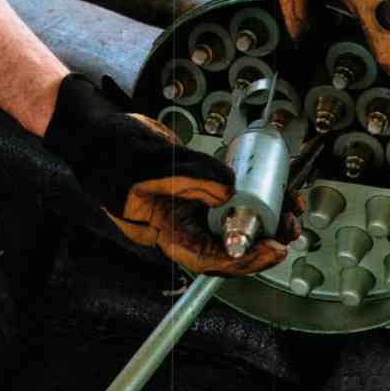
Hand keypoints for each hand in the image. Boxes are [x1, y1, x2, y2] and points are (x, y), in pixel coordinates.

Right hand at [43, 74, 299, 275]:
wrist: (98, 132)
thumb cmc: (111, 151)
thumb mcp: (151, 162)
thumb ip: (192, 175)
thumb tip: (230, 189)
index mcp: (164, 229)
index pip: (208, 257)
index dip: (244, 258)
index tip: (273, 249)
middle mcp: (180, 223)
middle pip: (227, 244)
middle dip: (262, 239)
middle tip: (291, 226)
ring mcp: (188, 207)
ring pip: (231, 222)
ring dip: (262, 218)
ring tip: (291, 207)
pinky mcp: (197, 188)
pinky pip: (228, 198)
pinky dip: (250, 194)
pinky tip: (272, 187)